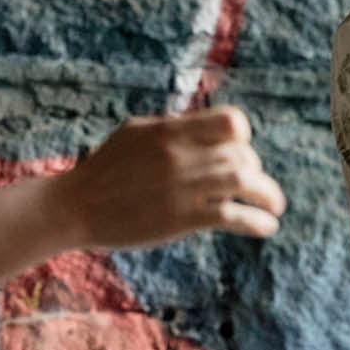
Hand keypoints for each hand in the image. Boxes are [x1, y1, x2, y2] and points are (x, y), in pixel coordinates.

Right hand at [51, 106, 287, 249]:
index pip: (232, 122)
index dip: (242, 138)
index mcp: (170, 130)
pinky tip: (267, 227)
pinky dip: (258, 222)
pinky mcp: (181, 218)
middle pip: (242, 155)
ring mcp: (182, 186)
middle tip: (255, 188)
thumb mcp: (136, 135)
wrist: (74, 207)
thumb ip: (173, 130)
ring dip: (268, 195)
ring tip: (275, 207)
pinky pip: (233, 216)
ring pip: (245, 182)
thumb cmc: (104, 171)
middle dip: (255, 172)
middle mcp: (180, 154)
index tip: (239, 153)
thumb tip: (205, 127)